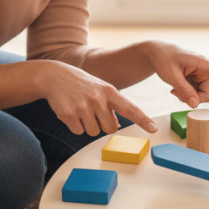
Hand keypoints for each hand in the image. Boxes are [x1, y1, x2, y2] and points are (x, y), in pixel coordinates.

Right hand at [41, 61, 157, 135]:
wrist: (54, 76)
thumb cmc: (83, 84)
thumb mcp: (101, 88)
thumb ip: (112, 105)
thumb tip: (116, 126)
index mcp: (110, 92)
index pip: (131, 108)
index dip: (143, 120)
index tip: (154, 130)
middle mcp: (98, 99)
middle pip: (110, 128)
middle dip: (103, 124)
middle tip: (94, 112)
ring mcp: (83, 107)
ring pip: (93, 132)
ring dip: (88, 125)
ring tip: (81, 109)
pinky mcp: (68, 114)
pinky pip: (78, 132)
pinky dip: (75, 125)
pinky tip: (71, 111)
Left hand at [143, 41, 208, 108]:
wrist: (158, 53)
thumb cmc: (164, 59)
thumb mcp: (171, 75)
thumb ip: (184, 90)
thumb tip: (196, 105)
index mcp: (204, 63)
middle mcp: (207, 70)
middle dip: (194, 97)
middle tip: (176, 91)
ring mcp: (203, 76)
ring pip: (203, 96)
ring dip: (188, 96)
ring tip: (175, 87)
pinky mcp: (198, 80)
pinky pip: (197, 95)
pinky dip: (186, 95)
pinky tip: (176, 87)